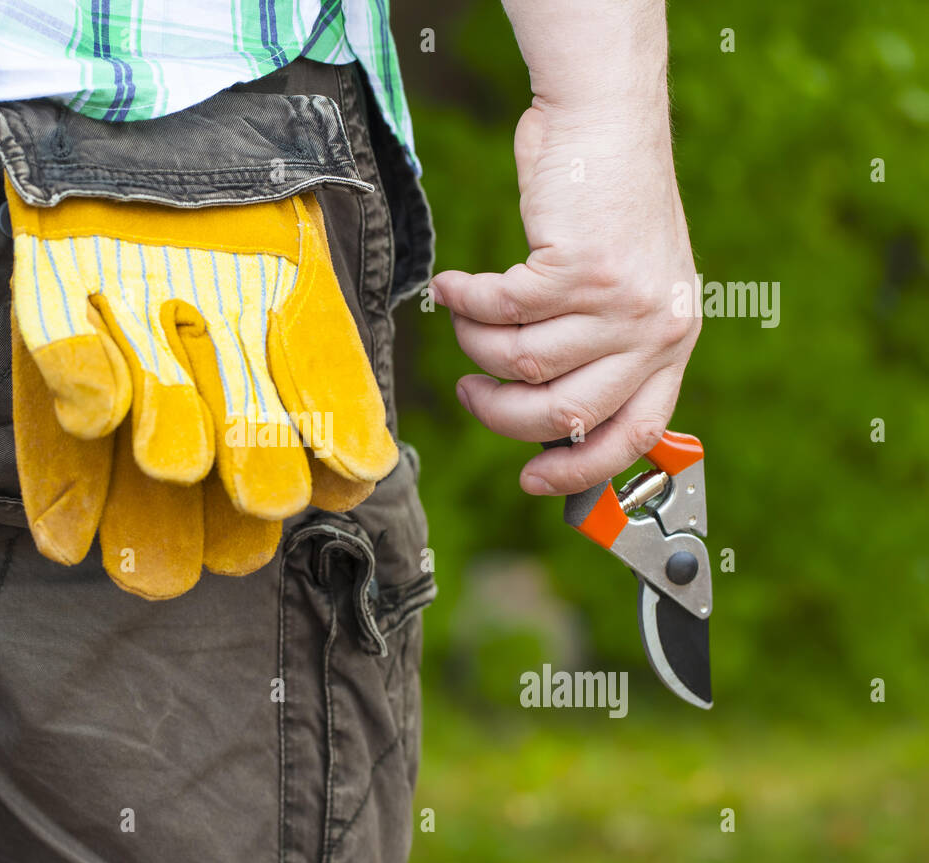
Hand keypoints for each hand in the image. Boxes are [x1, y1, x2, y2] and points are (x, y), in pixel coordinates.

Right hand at [430, 101, 699, 495]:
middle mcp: (657, 328)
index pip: (635, 433)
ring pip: (523, 362)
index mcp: (671, 342)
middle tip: (471, 393)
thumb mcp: (624, 290)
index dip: (579, 469)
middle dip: (502, 414)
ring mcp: (623, 299)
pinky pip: (500, 310)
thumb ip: (601, 350)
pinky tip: (450, 287)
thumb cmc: (604, 206)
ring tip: (464, 318)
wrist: (606, 121)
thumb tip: (546, 419)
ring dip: (476, 344)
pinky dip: (464, 302)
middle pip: (564, 413)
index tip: (532, 480)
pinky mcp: (582, 267)